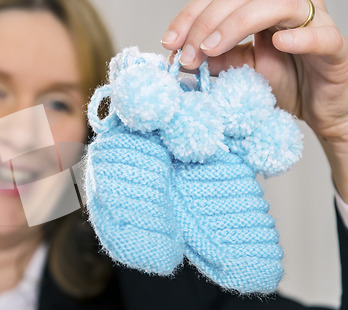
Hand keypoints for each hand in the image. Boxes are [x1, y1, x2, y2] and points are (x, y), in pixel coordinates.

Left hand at [161, 0, 347, 200]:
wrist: (316, 109)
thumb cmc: (281, 83)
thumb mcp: (238, 71)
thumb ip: (214, 59)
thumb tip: (178, 56)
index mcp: (260, 9)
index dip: (192, 16)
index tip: (169, 43)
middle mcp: (285, 8)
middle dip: (206, 22)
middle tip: (186, 54)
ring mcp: (312, 23)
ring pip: (277, 4)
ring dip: (238, 24)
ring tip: (211, 48)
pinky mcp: (333, 47)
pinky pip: (320, 35)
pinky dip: (300, 38)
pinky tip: (277, 44)